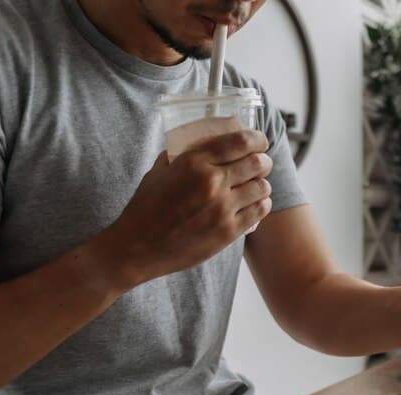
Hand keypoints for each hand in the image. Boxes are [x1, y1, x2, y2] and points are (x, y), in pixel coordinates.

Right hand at [101, 129, 273, 289]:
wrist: (137, 248)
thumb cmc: (145, 208)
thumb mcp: (158, 172)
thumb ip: (179, 155)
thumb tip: (197, 141)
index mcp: (193, 162)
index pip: (240, 141)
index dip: (257, 139)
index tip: (260, 141)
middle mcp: (211, 182)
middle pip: (257, 163)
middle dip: (263, 161)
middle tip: (261, 163)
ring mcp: (222, 208)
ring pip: (262, 187)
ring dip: (262, 184)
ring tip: (257, 185)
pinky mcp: (227, 231)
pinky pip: (259, 211)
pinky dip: (262, 204)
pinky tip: (255, 203)